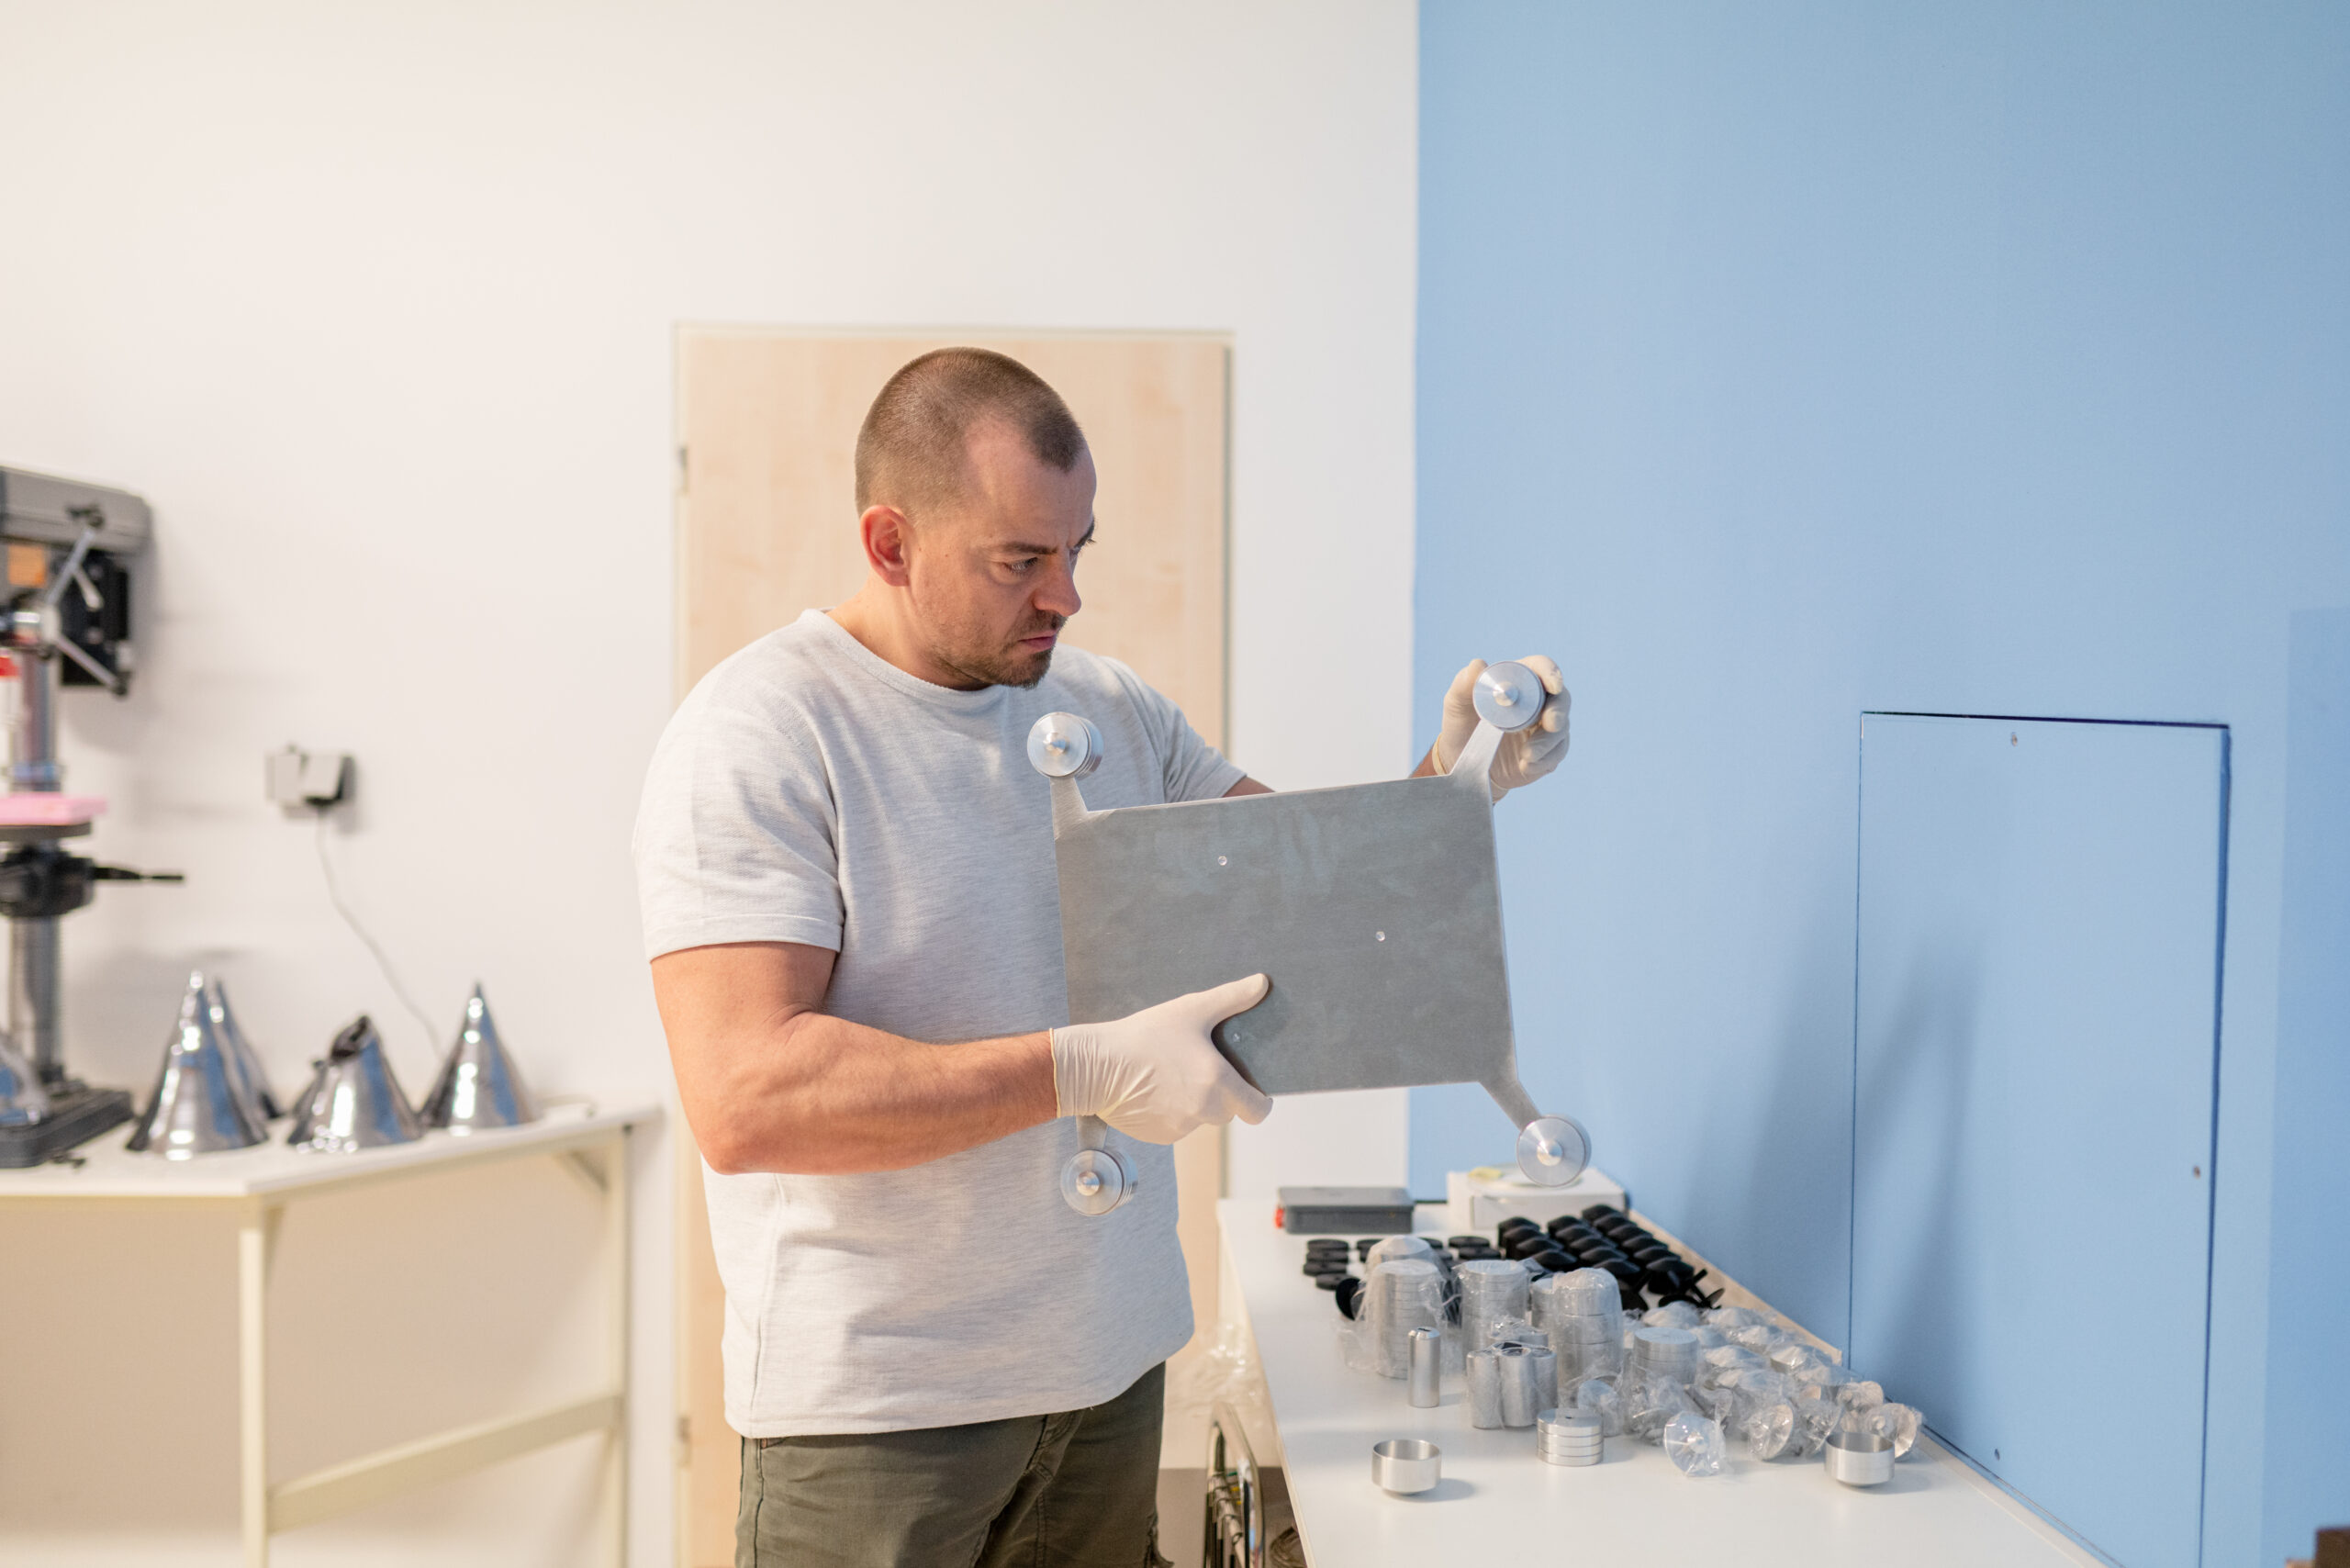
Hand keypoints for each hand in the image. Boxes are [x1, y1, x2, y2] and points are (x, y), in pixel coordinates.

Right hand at [1051, 975, 1274, 1143]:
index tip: (1251, 1088)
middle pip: (1228, 1111)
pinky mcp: (1158, 1135)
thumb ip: (1232, 997)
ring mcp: (1180, 1127)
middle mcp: (1203, 1111)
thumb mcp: (1191, 1010)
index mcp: (1218, 1084)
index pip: (1257, 1110)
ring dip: (1194, 1102)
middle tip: (1200, 1067)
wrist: (1096, 1067)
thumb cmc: (1144, 1036)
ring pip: (1199, 1117)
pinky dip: (1170, 1111)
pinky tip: (1153, 1088)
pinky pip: (1175, 1125)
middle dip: (1221, 1094)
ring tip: (1170, 1073)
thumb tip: (1262, 983)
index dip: (1259, 1101)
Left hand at [1430, 655, 1569, 799]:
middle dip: (1559, 711)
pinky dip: (1543, 760)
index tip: (1554, 685)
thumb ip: (1463, 685)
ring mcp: (1543, 728)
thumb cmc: (1461, 727)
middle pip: (1561, 699)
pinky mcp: (1546, 752)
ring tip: (1527, 755)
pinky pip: (1556, 754)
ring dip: (1547, 742)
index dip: (1551, 673)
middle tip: (1550, 723)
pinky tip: (1526, 766)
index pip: (1541, 668)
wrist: (1463, 764)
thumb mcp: (1456, 706)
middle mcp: (1536, 702)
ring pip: (1561, 729)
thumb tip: (1477, 665)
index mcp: (1518, 681)